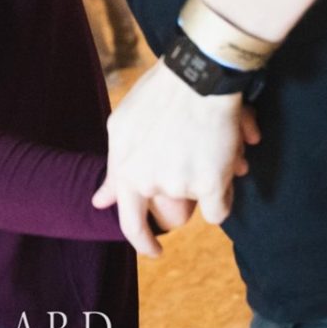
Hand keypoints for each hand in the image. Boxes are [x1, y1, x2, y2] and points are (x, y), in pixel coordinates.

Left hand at [93, 61, 259, 256]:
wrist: (199, 76)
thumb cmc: (161, 94)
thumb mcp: (123, 126)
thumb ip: (114, 168)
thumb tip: (99, 203)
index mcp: (126, 169)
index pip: (129, 221)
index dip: (142, 241)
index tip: (154, 251)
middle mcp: (149, 181)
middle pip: (173, 207)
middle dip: (186, 192)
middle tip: (196, 161)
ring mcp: (179, 185)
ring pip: (199, 201)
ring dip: (208, 180)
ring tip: (211, 143)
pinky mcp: (210, 185)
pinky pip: (219, 208)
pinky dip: (225, 191)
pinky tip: (227, 161)